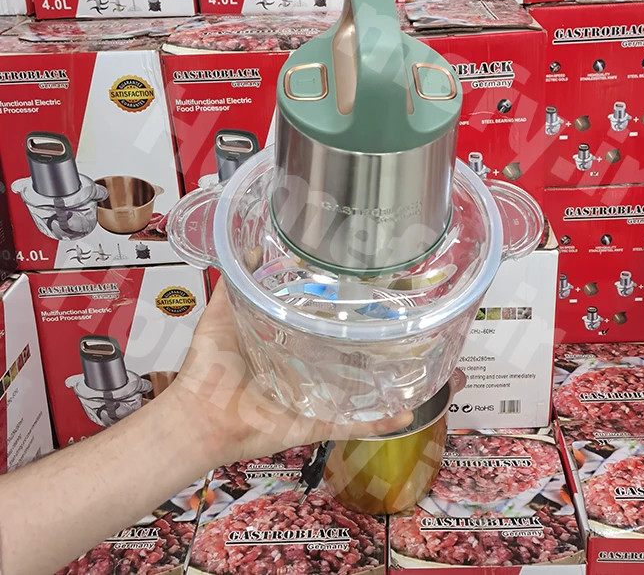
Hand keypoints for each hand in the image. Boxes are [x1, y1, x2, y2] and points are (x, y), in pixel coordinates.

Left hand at [168, 280, 414, 468]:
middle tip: (392, 323)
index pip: (314, 327)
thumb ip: (235, 286)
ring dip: (380, 382)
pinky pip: (350, 423)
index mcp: (281, 347)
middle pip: (338, 357)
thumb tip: (252, 252)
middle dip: (364, 344)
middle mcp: (300, 372)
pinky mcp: (313, 421)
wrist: (200, 416)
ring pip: (352, 390)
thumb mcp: (220, 316)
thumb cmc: (207, 368)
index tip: (357, 292)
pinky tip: (404, 413)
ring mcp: (310, 398)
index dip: (334, 312)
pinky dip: (378, 422)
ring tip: (410, 364)